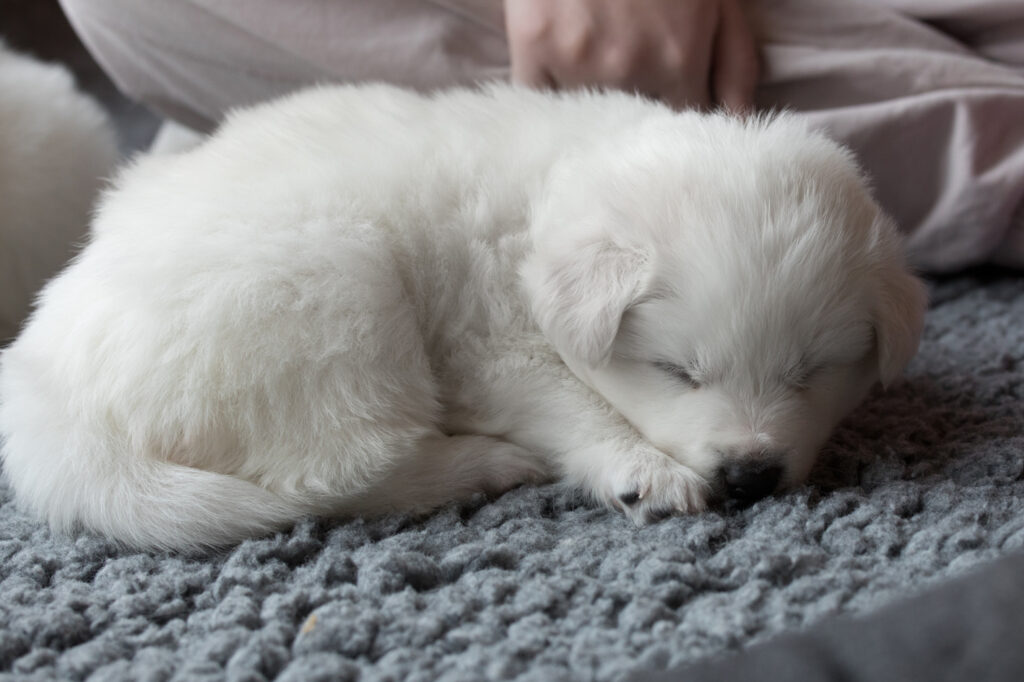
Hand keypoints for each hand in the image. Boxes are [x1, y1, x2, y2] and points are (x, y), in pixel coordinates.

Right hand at [503, 0, 758, 110]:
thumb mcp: (718, 4)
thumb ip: (735, 67)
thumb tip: (739, 125)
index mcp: (678, 64)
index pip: (678, 131)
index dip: (672, 130)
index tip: (667, 119)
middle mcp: (627, 72)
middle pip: (628, 131)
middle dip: (631, 122)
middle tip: (629, 89)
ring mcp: (575, 63)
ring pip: (581, 118)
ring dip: (588, 108)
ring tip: (596, 71)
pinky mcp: (533, 45)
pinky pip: (537, 96)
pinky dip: (546, 93)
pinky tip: (559, 70)